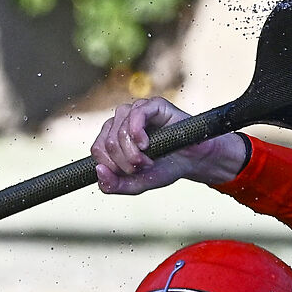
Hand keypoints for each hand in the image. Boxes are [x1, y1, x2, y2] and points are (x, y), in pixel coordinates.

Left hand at [92, 97, 248, 195]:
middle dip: (124, 162)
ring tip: (147, 159)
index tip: (131, 173)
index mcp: (112, 137)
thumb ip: (113, 185)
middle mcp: (121, 122)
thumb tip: (98, 170)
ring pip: (118, 131)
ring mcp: (135, 111)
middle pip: (108, 143)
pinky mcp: (152, 105)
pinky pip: (134, 114)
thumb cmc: (164, 168)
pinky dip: (136, 133)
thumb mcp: (136, 184)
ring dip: (131, 152)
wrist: (194, 160)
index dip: (111, 166)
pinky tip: (145, 144)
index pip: (98, 150)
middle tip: (143, 166)